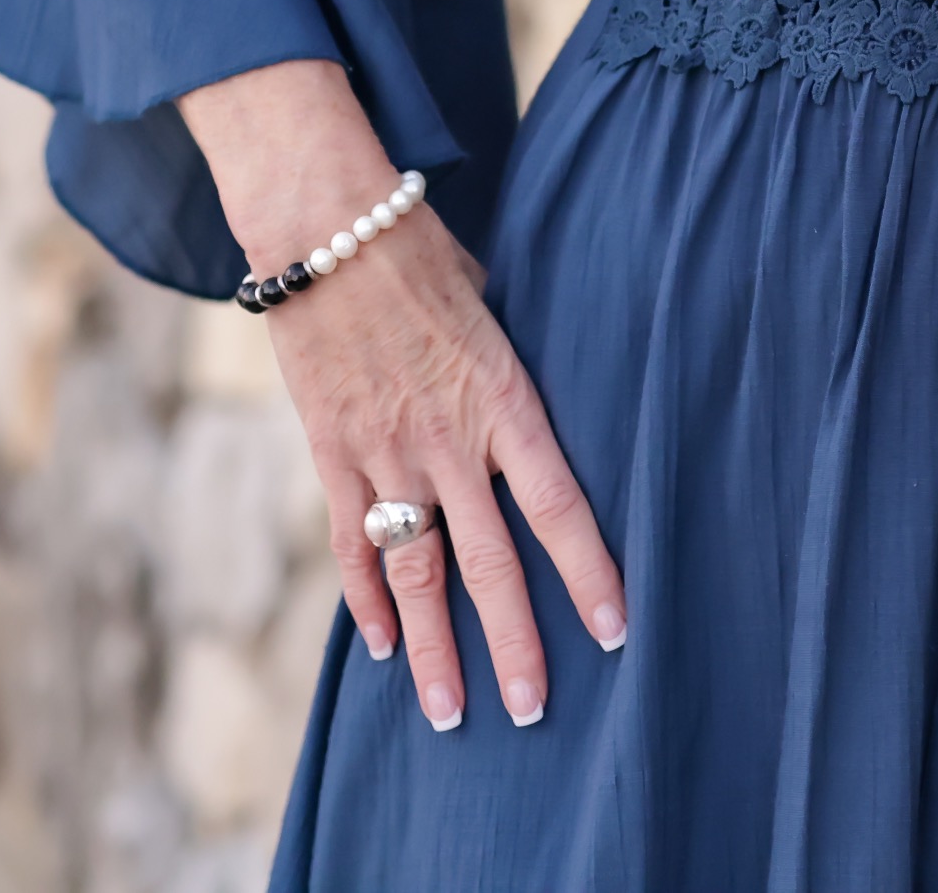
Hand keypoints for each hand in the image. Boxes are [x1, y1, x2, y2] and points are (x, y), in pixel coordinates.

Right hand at [180, 62, 622, 732]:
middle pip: (490, 562)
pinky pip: (353, 542)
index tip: (614, 632)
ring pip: (417, 572)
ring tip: (450, 716)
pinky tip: (383, 648)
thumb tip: (525, 406)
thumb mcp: (492, 303)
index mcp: (503, 401)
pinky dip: (367, 600)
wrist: (323, 222)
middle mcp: (447, 440)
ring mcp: (384, 453)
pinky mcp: (331, 451)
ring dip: (435, 650)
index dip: (589, 574)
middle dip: (514, 644)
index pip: (560, 506)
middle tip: (534, 710)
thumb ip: (508, 370)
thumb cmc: (419, 250)